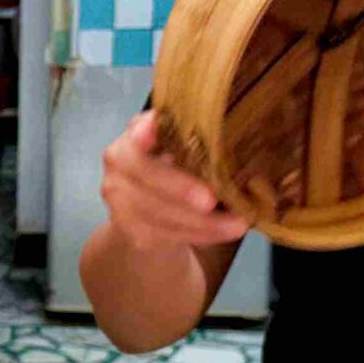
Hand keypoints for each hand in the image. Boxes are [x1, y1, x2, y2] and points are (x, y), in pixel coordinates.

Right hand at [99, 111, 247, 250]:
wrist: (155, 215)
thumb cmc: (181, 172)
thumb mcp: (189, 153)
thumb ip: (200, 144)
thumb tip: (245, 148)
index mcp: (135, 135)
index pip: (136, 128)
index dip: (144, 130)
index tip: (153, 131)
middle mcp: (118, 162)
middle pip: (144, 172)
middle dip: (178, 187)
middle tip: (212, 200)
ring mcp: (117, 197)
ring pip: (156, 210)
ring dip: (199, 221)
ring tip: (237, 224)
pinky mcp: (128, 228)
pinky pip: (163, 233)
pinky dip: (198, 234)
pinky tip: (223, 232)